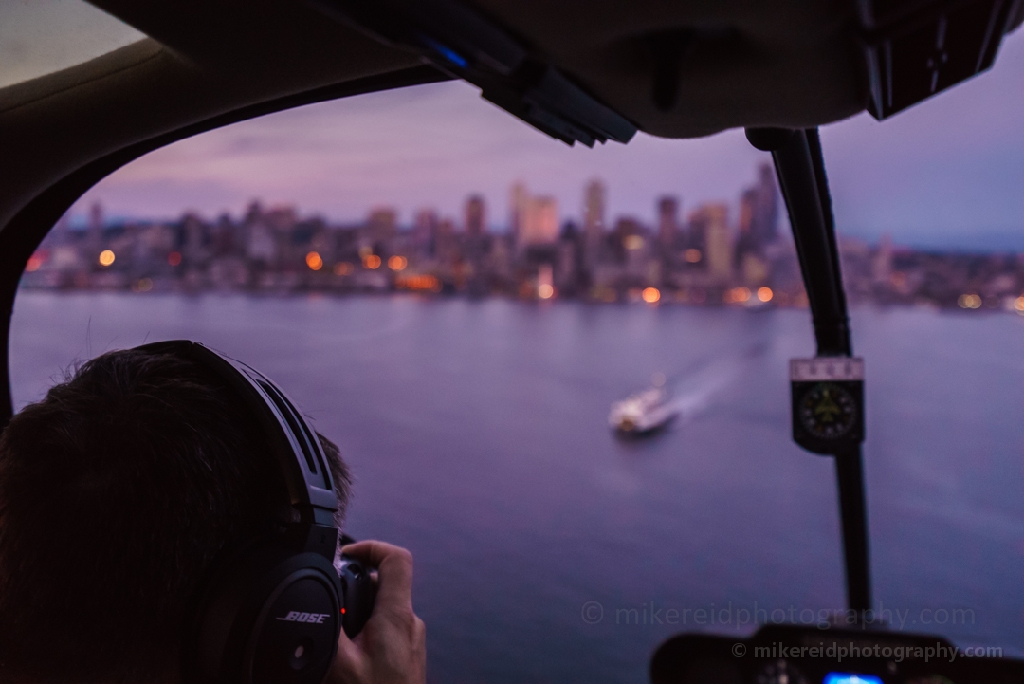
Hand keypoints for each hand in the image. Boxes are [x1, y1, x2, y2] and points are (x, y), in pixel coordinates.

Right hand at [326, 541, 425, 683]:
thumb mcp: (339, 664)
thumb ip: (328, 627)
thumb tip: (312, 605)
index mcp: (396, 616)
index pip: (397, 559)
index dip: (371, 547)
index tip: (347, 555)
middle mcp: (410, 624)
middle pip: (385, 584)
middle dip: (355, 588)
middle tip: (331, 604)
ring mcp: (412, 642)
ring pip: (384, 610)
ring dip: (359, 615)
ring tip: (336, 637)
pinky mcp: (408, 658)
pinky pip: (386, 632)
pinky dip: (366, 634)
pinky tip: (349, 658)